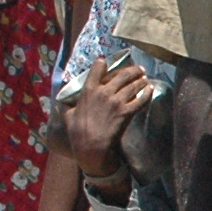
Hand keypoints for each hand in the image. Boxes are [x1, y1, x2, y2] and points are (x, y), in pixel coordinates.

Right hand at [65, 59, 153, 179]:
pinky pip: (140, 99)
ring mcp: (116, 101)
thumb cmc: (77, 133)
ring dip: (141, 80)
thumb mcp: (68, 116)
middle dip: (132, 70)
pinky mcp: (126, 112)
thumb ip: (66, 105)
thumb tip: (60, 101)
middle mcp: (103, 92)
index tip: (108, 63)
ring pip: (133, 85)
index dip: (103, 64)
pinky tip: (150, 89)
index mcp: (88, 90)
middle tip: (139, 69)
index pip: (97, 68)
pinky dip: (147, 93)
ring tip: (145, 78)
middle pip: (122, 74)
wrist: (91, 147)